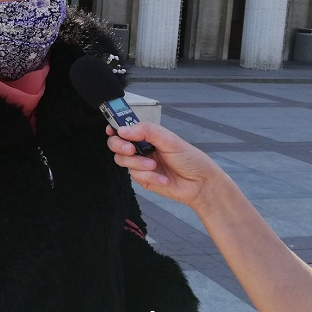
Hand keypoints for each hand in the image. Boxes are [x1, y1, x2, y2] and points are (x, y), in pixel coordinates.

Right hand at [106, 122, 226, 210]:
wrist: (200, 184)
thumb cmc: (190, 159)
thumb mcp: (169, 140)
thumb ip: (146, 131)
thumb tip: (122, 130)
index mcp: (147, 135)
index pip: (124, 129)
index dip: (114, 128)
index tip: (112, 130)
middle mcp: (141, 148)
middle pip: (116, 144)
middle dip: (120, 146)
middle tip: (130, 149)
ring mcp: (141, 164)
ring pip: (122, 160)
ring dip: (138, 163)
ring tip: (155, 166)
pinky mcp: (143, 179)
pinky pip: (135, 176)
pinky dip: (149, 176)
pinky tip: (162, 178)